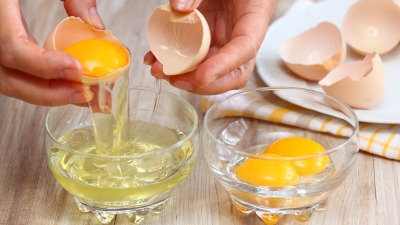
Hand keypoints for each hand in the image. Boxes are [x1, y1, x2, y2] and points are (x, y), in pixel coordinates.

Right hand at [0, 0, 92, 105]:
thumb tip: (96, 25)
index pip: (12, 49)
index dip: (44, 65)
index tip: (77, 69)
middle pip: (7, 77)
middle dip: (48, 92)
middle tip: (84, 93)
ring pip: (7, 80)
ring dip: (44, 92)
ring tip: (79, 92)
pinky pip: (10, 72)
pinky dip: (36, 82)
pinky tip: (62, 82)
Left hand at [144, 0, 274, 94]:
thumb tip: (177, 9)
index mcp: (253, 18)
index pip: (244, 49)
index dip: (223, 66)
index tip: (201, 76)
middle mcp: (241, 37)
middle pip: (232, 73)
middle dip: (204, 84)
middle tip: (177, 79)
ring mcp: (224, 41)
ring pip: (212, 71)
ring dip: (186, 77)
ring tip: (161, 70)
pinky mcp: (208, 42)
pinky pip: (195, 60)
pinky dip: (176, 65)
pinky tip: (158, 61)